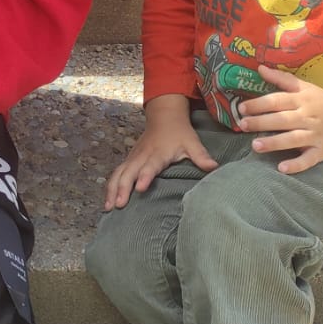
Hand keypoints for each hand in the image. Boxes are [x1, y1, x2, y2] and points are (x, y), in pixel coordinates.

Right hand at [103, 95, 215, 210]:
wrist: (164, 116)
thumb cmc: (179, 132)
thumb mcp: (192, 142)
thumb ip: (201, 156)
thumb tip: (214, 168)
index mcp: (158, 153)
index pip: (150, 166)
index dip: (145, 176)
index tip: (140, 188)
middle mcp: (142, 155)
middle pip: (128, 172)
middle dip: (122, 188)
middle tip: (118, 205)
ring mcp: (133, 157)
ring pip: (118, 173)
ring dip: (112, 189)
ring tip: (108, 207)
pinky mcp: (129, 160)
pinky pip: (116, 174)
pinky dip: (110, 186)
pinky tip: (107, 201)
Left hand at [234, 66, 322, 174]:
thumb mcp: (306, 87)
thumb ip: (282, 79)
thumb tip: (260, 68)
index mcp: (303, 100)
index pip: (277, 100)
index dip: (259, 104)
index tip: (241, 108)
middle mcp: (308, 117)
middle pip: (282, 119)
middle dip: (262, 122)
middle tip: (242, 125)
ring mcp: (315, 135)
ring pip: (293, 139)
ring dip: (274, 143)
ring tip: (255, 146)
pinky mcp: (322, 151)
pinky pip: (309, 159)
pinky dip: (297, 164)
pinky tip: (282, 168)